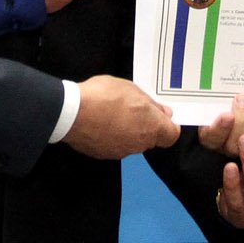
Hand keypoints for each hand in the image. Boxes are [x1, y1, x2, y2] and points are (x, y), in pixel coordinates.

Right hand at [63, 75, 178, 159]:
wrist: (72, 113)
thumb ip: (150, 103)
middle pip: (151, 138)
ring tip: (113, 113)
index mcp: (151, 127)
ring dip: (128, 131)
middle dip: (146, 125)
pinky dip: (112, 136)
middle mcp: (139, 144)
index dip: (168, 125)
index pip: (172, 135)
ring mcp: (121, 151)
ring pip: (133, 142)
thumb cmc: (104, 96)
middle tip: (133, 108)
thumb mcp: (131, 89)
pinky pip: (115, 145)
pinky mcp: (104, 155)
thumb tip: (163, 113)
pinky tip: (101, 122)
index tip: (160, 115)